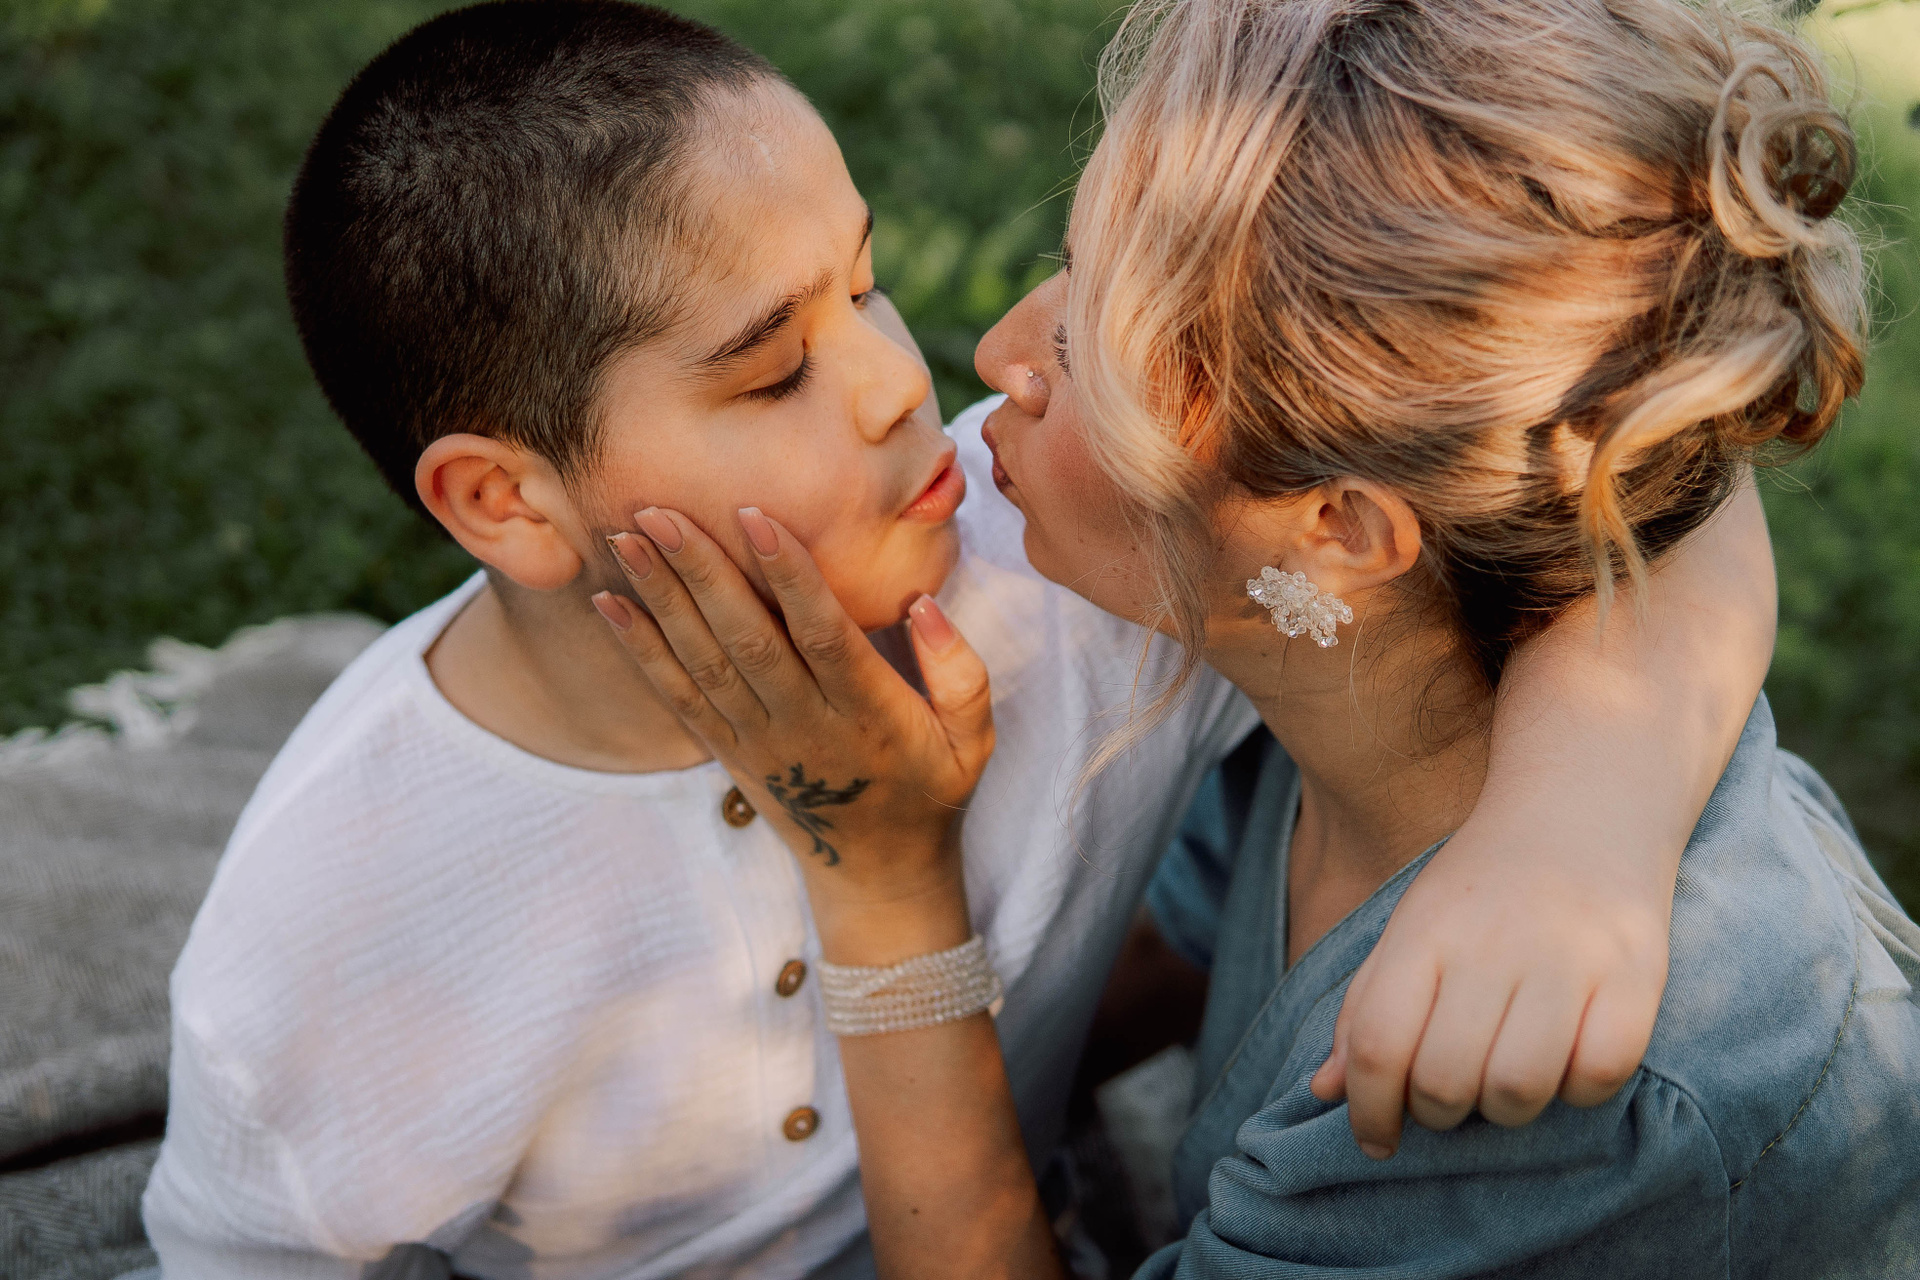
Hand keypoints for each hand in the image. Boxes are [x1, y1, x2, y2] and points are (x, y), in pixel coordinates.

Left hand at [592, 506, 994, 960]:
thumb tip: (922, 605)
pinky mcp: (728, 751)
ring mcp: (759, 740)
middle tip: (661, 510)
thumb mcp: (974, 740)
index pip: (821, 634)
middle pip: (747, 639)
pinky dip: (640, 650)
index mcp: (868, 712)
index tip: (754, 514)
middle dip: (702, 571)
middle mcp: (804, 723)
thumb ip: (960, 673)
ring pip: (704, 661)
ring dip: (661, 598)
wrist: (876, 874)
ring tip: (626, 537)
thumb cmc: (930, 790)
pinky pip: (678, 696)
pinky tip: (609, 605)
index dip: (787, 575)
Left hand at [1309, 810, 1668, 1157]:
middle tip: (1450, 1095)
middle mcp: (1491, 944)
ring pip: (1519, 1091)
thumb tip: (1323, 1092)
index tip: (1377, 1138)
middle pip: (1445, 1082)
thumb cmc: (1482, 889)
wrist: (1583, 805)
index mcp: (1423, 934)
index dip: (1369, 1110)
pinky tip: (1568, 1059)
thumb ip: (1366, 1012)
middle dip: (1439, 1113)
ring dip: (1506, 1109)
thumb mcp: (1409, 932)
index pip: (1379, 1046)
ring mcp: (1567, 957)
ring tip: (1506, 1078)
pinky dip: (1580, 1090)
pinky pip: (1600, 1076)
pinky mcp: (1636, 974)